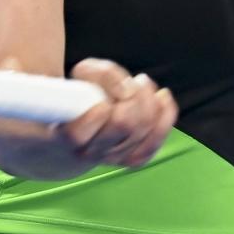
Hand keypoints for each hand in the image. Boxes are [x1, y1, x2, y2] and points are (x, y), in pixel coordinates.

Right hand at [52, 58, 177, 168]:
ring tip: (141, 83)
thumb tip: (128, 90)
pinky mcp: (132, 159)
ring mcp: (112, 158)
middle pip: (124, 125)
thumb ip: (101, 74)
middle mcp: (90, 152)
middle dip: (133, 97)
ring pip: (143, 130)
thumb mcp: (82, 73)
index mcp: (67, 134)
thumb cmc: (76, 95)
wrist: (72, 131)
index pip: (78, 134)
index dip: (97, 115)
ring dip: (149, 100)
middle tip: (130, 82)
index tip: (102, 101)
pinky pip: (156, 140)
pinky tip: (163, 97)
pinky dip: (165, 115)